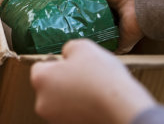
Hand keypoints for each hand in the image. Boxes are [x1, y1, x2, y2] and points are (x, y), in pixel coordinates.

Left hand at [30, 39, 155, 123]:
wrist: (123, 109)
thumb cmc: (102, 78)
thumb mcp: (83, 47)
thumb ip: (68, 48)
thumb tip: (67, 54)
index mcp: (40, 79)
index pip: (40, 66)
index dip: (56, 62)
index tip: (70, 63)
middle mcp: (42, 102)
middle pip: (49, 86)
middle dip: (63, 80)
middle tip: (84, 76)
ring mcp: (55, 119)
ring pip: (60, 101)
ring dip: (71, 96)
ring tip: (93, 90)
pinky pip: (72, 114)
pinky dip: (81, 109)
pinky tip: (96, 103)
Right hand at [43, 0, 141, 52]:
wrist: (137, 0)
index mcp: (94, 6)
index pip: (75, 14)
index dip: (62, 17)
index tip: (47, 23)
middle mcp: (101, 20)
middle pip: (81, 29)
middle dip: (69, 34)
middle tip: (52, 40)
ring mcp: (109, 34)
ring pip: (91, 42)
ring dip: (81, 45)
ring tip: (62, 50)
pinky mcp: (118, 45)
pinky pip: (103, 51)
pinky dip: (95, 54)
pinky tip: (80, 56)